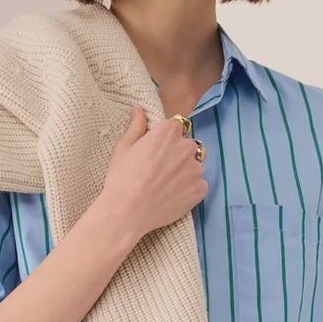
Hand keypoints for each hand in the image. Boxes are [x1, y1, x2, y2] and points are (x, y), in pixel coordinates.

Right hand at [97, 104, 208, 246]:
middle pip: (187, 146)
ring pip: (194, 166)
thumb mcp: (124, 147)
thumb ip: (136, 126)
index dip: (166, 139)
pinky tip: (173, 196)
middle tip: (160, 171)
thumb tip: (139, 109)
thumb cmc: (122, 178)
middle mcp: (187, 146)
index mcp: (168, 131)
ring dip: (185, 172)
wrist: (127, 213)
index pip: (175, 127)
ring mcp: (196, 169)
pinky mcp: (200, 189)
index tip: (156, 151)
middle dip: (178, 155)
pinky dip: (190, 189)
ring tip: (166, 186)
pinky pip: (199, 185)